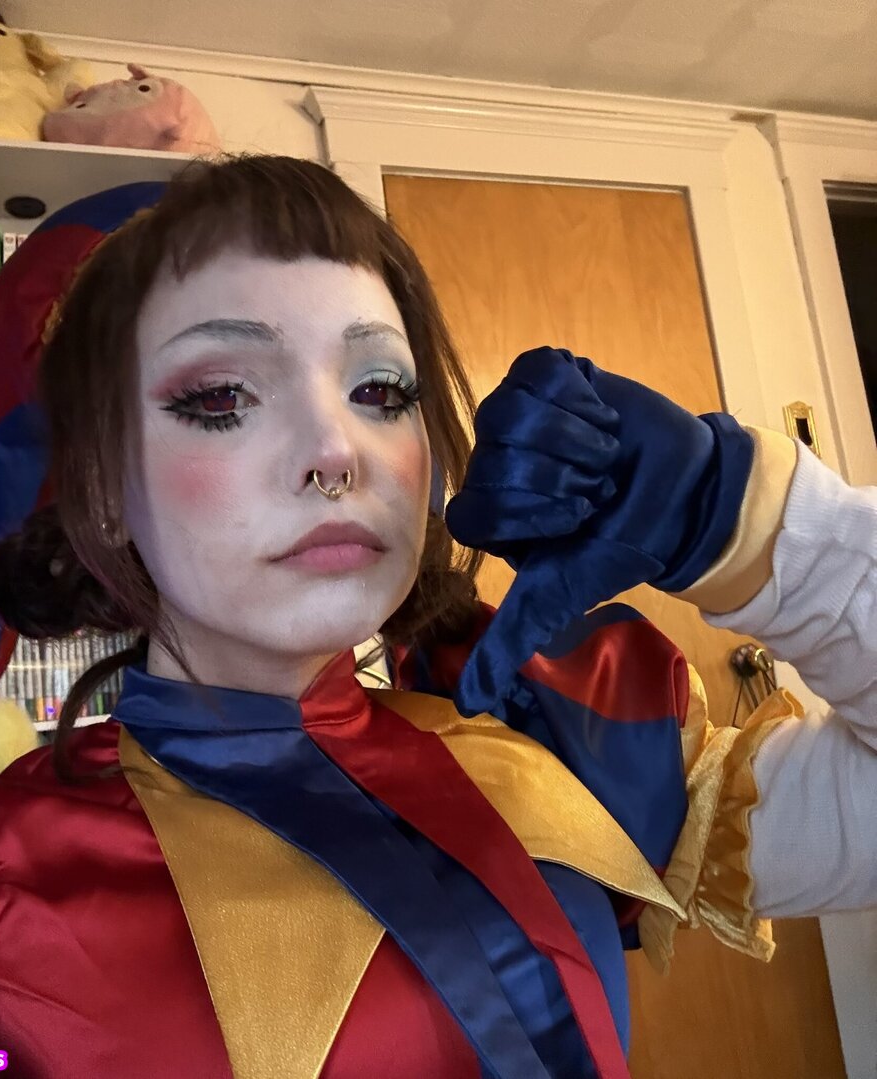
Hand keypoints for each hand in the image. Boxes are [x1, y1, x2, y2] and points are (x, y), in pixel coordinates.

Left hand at [445, 347, 753, 715]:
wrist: (682, 495)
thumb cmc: (617, 543)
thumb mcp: (559, 595)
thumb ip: (511, 641)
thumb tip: (466, 705)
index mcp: (485, 513)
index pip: (476, 508)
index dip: (531, 513)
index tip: (577, 518)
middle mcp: (488, 462)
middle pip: (497, 458)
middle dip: (564, 477)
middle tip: (596, 487)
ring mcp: (511, 414)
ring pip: (516, 411)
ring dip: (578, 439)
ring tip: (602, 454)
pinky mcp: (543, 374)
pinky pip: (541, 371)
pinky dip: (583, 397)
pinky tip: (601, 417)